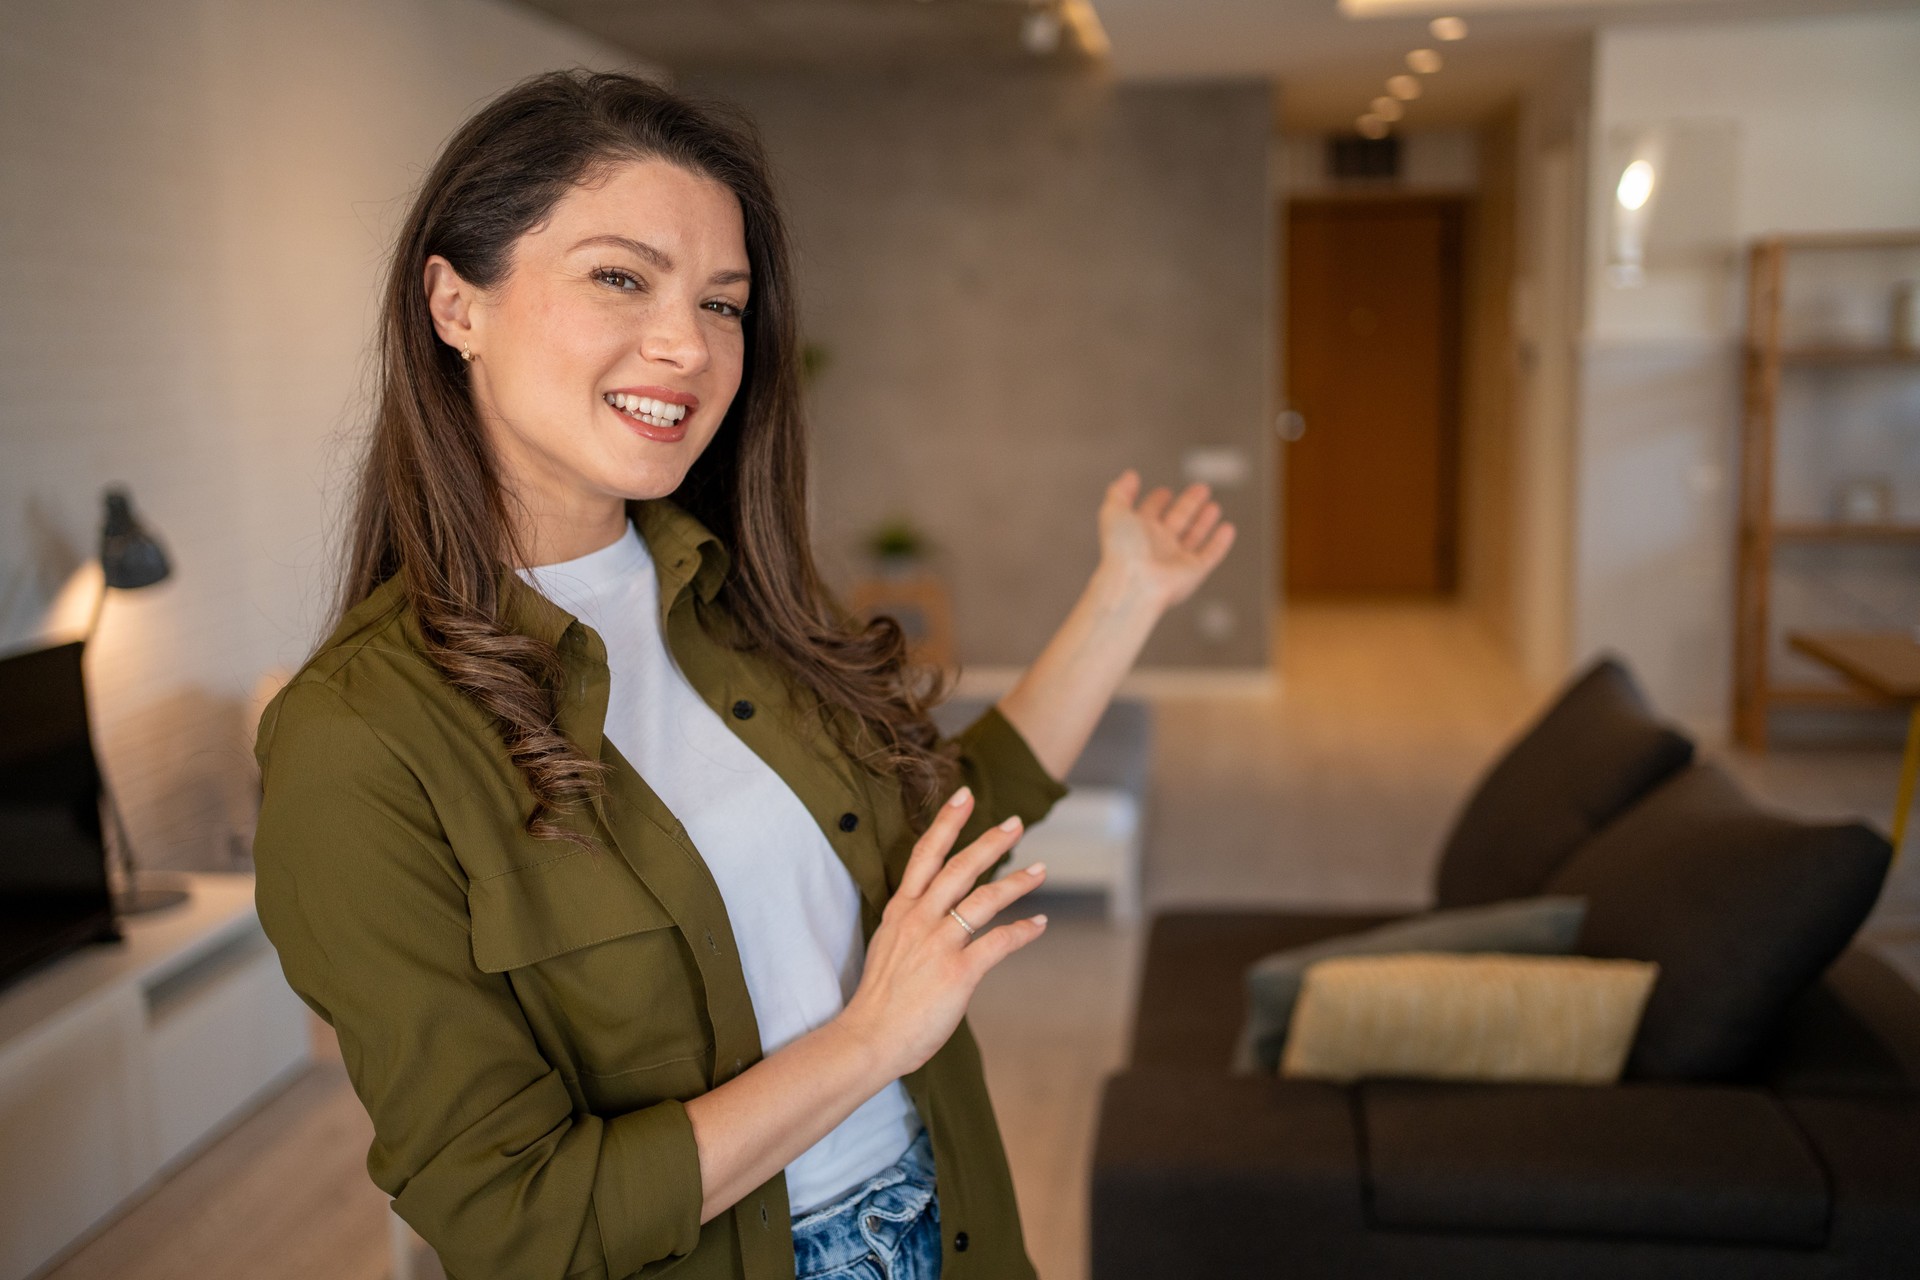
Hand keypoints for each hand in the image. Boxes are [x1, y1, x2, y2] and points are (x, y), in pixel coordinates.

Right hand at [837, 786, 1048, 1079]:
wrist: (869, 1037)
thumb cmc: (880, 1000)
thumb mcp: (888, 947)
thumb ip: (913, 926)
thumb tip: (937, 917)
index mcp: (901, 911)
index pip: (924, 856)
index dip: (946, 823)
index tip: (964, 796)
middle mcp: (919, 920)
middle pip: (959, 868)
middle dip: (990, 842)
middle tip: (1015, 823)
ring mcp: (938, 944)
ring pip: (983, 899)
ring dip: (1015, 882)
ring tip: (1040, 869)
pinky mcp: (957, 972)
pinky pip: (998, 942)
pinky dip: (1022, 931)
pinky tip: (1038, 924)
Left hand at [1096, 469, 1235, 610]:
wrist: (1133, 583)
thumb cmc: (1121, 549)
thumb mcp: (1114, 512)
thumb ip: (1120, 492)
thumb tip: (1130, 475)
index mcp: (1138, 532)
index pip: (1150, 512)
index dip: (1156, 501)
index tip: (1164, 491)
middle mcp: (1157, 545)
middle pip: (1177, 520)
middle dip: (1189, 503)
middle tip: (1202, 488)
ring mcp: (1176, 559)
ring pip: (1194, 536)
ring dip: (1204, 521)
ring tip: (1214, 506)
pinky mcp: (1193, 572)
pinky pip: (1210, 555)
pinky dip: (1220, 543)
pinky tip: (1228, 528)